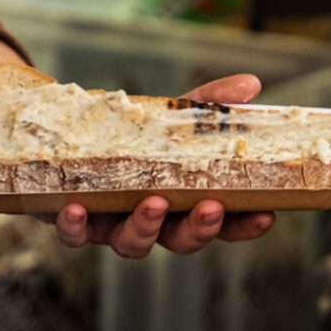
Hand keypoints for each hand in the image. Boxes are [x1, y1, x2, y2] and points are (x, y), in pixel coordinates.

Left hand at [55, 74, 275, 257]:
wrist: (66, 136)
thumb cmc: (129, 137)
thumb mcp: (170, 117)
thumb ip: (207, 105)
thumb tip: (249, 86)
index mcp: (180, 202)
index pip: (220, 223)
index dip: (242, 225)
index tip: (265, 215)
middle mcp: (150, 222)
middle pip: (179, 241)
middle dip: (198, 229)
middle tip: (210, 207)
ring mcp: (111, 226)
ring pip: (131, 245)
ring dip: (144, 227)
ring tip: (154, 203)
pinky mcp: (72, 223)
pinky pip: (73, 235)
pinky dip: (74, 226)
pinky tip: (76, 208)